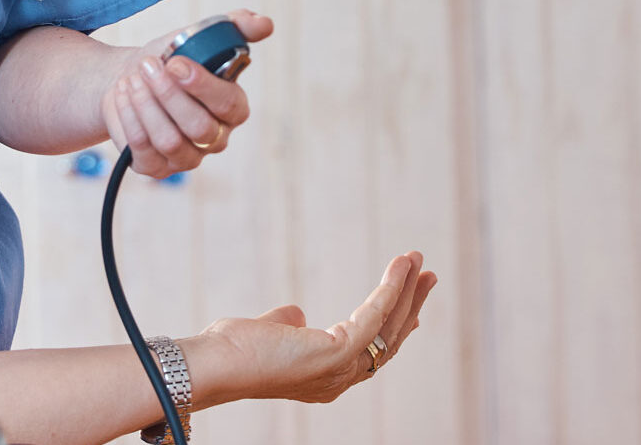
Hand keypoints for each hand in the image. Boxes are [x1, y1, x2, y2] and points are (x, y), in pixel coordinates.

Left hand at [100, 8, 269, 177]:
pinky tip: (121, 95)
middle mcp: (214, 138)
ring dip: (145, 105)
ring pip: (169, 141)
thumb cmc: (168, 60)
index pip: (229, 104)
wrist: (128, 78)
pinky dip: (128, 118)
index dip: (202, 85)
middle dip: (168, 94)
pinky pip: (142, 150)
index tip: (175, 63)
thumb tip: (265, 23)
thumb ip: (231, 28)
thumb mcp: (196, 38)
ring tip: (130, 79)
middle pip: (199, 127)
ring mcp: (185, 157)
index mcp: (232, 108)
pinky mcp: (155, 166)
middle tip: (146, 67)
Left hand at [196, 251, 436, 406]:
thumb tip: (298, 314)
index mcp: (325, 377)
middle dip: (409, 306)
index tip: (408, 307)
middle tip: (425, 276)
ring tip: (417, 261)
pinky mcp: (339, 353)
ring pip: (388, 326)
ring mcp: (342, 369)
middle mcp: (340, 379)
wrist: (215, 365)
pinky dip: (390, 288)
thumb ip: (287, 324)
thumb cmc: (232, 350)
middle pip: (388, 340)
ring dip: (406, 291)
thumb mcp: (268, 333)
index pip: (371, 353)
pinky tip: (400, 266)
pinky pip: (375, 316)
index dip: (392, 327)